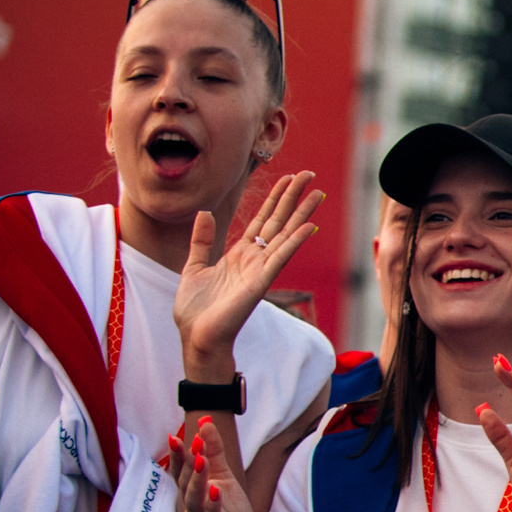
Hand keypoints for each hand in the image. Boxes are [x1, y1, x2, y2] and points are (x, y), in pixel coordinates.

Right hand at [169, 418, 263, 511]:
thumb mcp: (224, 478)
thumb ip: (214, 453)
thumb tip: (206, 422)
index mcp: (192, 493)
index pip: (180, 472)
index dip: (177, 456)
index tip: (175, 436)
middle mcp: (192, 508)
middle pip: (185, 485)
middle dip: (188, 465)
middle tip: (195, 445)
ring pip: (194, 503)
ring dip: (197, 483)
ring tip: (203, 463)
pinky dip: (212, 508)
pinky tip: (215, 492)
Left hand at [177, 171, 323, 366]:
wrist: (196, 336)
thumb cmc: (196, 309)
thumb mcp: (193, 266)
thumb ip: (202, 240)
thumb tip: (204, 212)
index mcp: (239, 254)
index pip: (262, 220)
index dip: (274, 198)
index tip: (287, 178)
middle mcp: (255, 259)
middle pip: (279, 222)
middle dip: (293, 198)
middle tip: (309, 175)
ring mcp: (260, 270)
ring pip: (285, 235)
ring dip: (302, 214)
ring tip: (318, 193)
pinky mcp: (259, 283)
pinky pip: (280, 258)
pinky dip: (295, 242)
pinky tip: (309, 226)